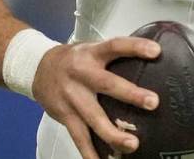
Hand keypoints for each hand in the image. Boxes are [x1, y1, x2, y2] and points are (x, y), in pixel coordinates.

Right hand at [32, 37, 161, 158]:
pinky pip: (79, 137)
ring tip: (132, 144)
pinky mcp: (65, 116)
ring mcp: (72, 97)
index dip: (135, 47)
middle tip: (153, 103)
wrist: (37, 69)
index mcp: (92, 54)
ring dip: (113, 133)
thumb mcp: (92, 49)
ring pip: (93, 118)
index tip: (156, 52)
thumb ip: (115, 55)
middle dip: (131, 94)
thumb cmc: (73, 59)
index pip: (115, 46)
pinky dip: (90, 153)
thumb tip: (151, 60)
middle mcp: (82, 74)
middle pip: (107, 84)